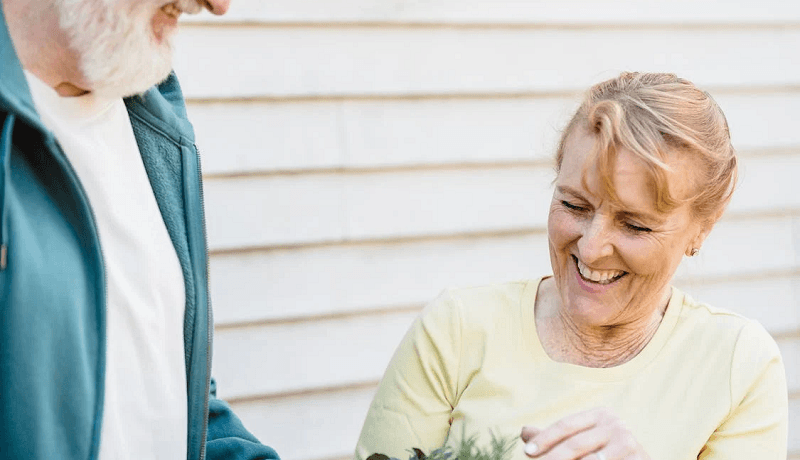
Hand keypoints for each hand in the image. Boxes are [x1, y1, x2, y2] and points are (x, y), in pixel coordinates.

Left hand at [520, 407, 650, 459]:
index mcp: (600, 414)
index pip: (566, 425)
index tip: (527, 452)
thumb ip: (555, 438)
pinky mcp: (637, 459)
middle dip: (553, 457)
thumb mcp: (581, 440)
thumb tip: (524, 431)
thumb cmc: (605, 452)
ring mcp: (628, 444)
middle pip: (576, 444)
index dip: (545, 439)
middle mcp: (616, 425)